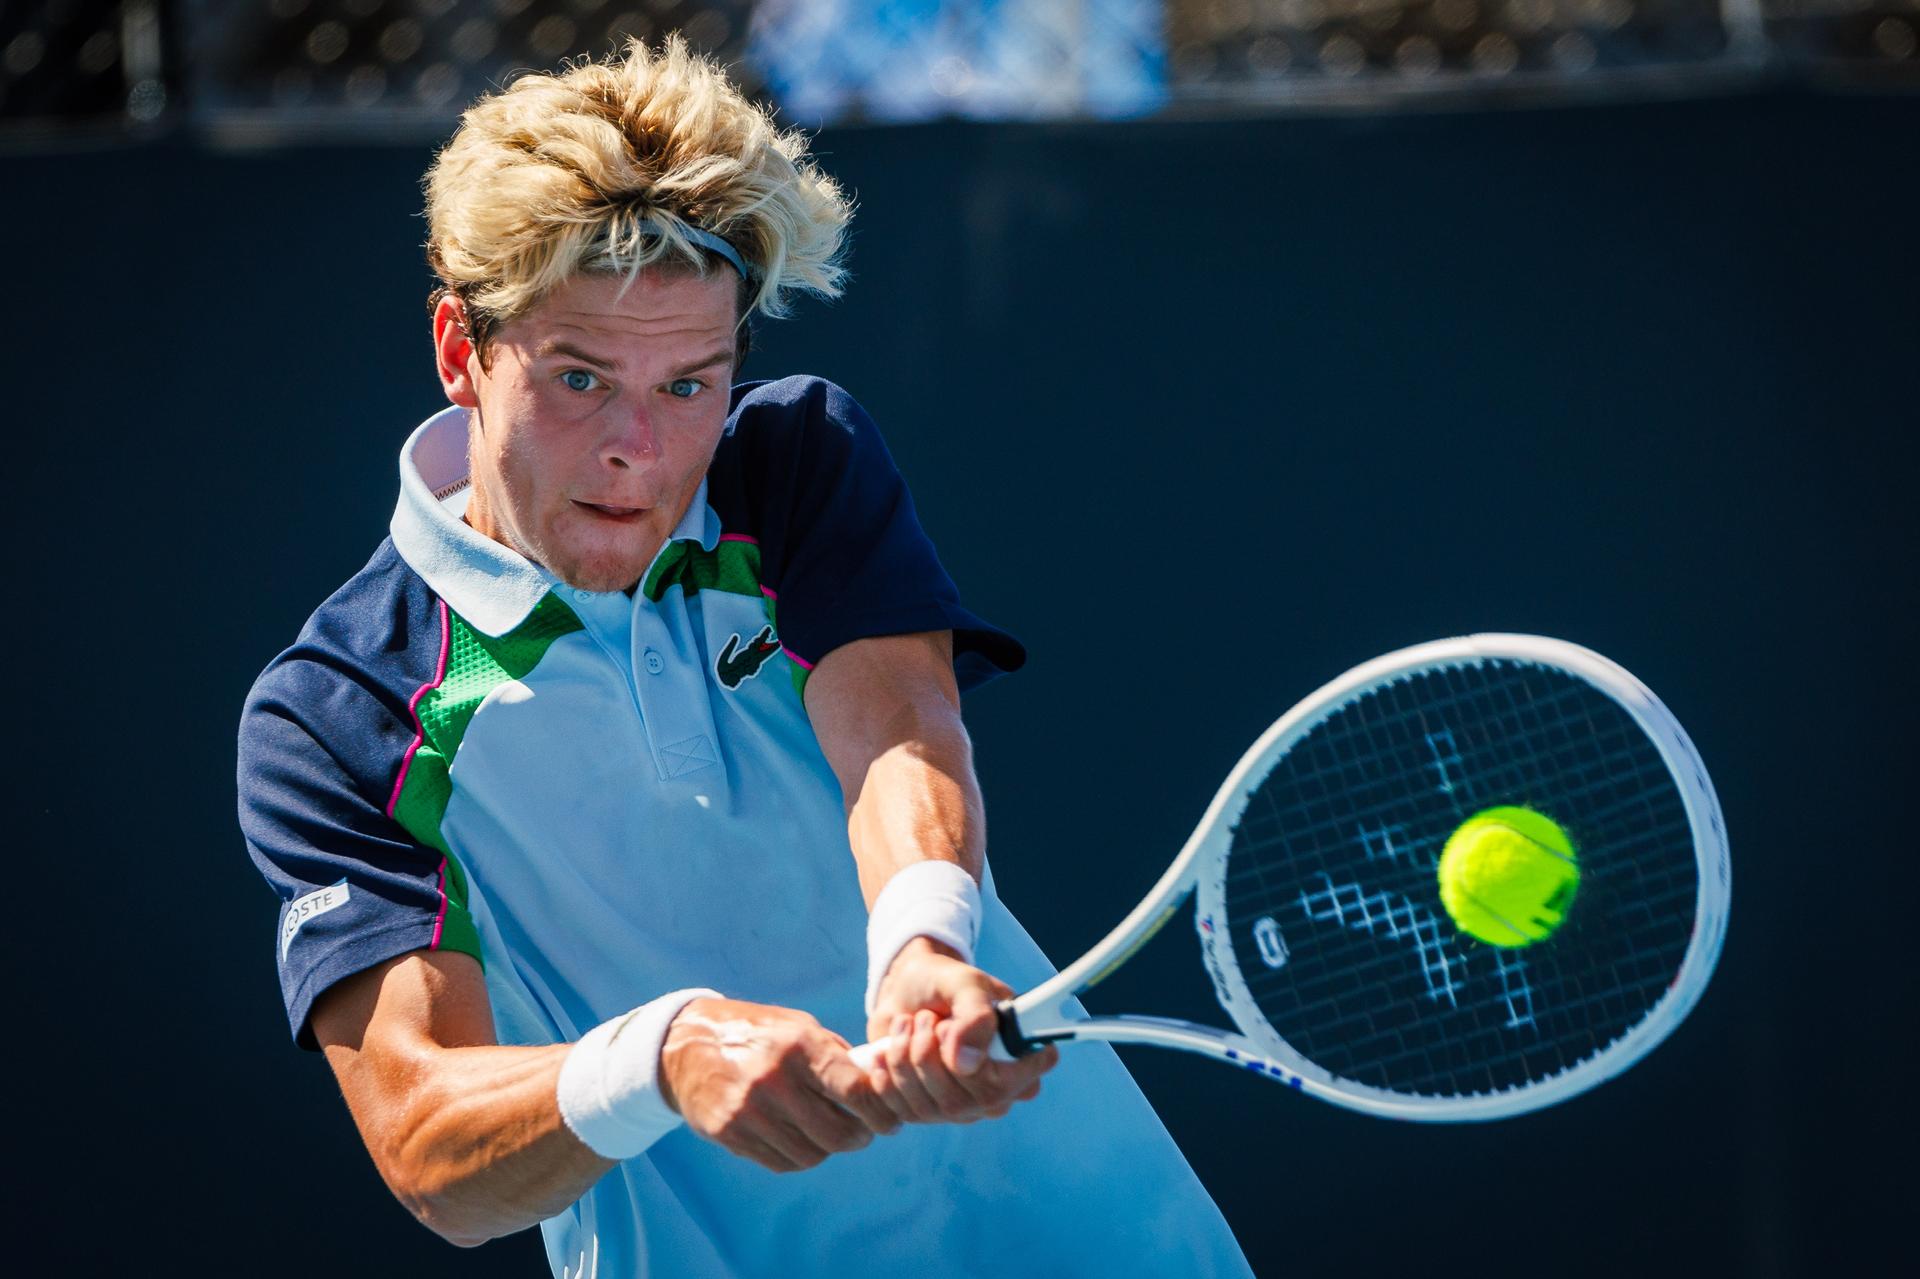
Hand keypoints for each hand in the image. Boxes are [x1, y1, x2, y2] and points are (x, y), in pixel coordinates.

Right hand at [660, 997, 900, 1172]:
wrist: (688, 1045)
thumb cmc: (759, 1035)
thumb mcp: (800, 1027)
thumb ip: (838, 1057)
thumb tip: (880, 1088)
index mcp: (799, 1046)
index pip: (855, 1090)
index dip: (881, 1111)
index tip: (891, 1120)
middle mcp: (774, 1079)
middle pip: (836, 1133)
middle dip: (858, 1137)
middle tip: (862, 1132)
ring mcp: (748, 1109)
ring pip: (810, 1154)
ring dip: (826, 1149)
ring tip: (826, 1132)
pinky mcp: (729, 1132)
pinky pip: (780, 1162)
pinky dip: (797, 1155)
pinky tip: (796, 1137)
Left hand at [865, 938, 1056, 1124]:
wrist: (905, 990)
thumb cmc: (945, 983)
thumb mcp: (966, 984)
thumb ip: (975, 1017)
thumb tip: (966, 1064)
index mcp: (1024, 1058)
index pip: (1015, 1083)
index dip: (979, 1061)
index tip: (950, 1026)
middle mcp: (999, 1093)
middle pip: (965, 1100)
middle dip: (930, 1051)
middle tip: (925, 1017)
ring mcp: (964, 1109)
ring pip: (929, 1107)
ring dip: (905, 1057)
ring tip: (906, 1024)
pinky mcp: (927, 1114)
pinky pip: (901, 1112)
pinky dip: (886, 1075)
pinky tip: (887, 1049)